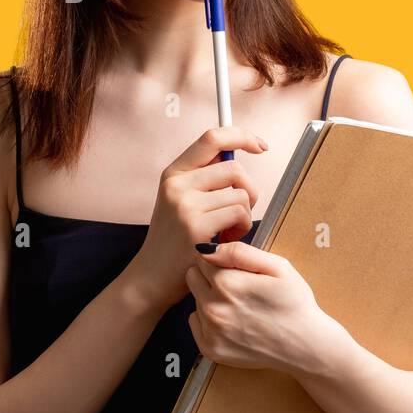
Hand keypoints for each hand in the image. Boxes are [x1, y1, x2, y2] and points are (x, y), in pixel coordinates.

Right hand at [127, 126, 268, 309]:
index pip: (213, 137)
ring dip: (245, 214)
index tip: (261, 146)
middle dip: (248, 190)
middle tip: (239, 211)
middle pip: (235, 168)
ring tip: (228, 229)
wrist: (151, 277)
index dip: (242, 136)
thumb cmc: (177, 239)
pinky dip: (242, 228)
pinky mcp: (196, 226)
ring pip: (241, 193)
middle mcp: (176, 184)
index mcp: (174, 172)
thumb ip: (205, 177)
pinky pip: (240, 214)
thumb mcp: (181, 200)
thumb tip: (238, 151)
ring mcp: (185, 204)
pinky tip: (227, 239)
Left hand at [185, 240, 347, 376]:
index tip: (238, 269)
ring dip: (210, 299)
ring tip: (239, 306)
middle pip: (192, 277)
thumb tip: (206, 248)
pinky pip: (195, 323)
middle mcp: (212, 308)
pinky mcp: (210, 349)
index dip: (220, 260)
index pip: (202, 258)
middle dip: (210, 277)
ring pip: (195, 300)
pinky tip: (232, 322)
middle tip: (237, 286)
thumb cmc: (294, 302)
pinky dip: (208, 321)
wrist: (304, 345)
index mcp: (227, 283)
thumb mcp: (278, 267)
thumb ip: (239, 252)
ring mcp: (210, 331)